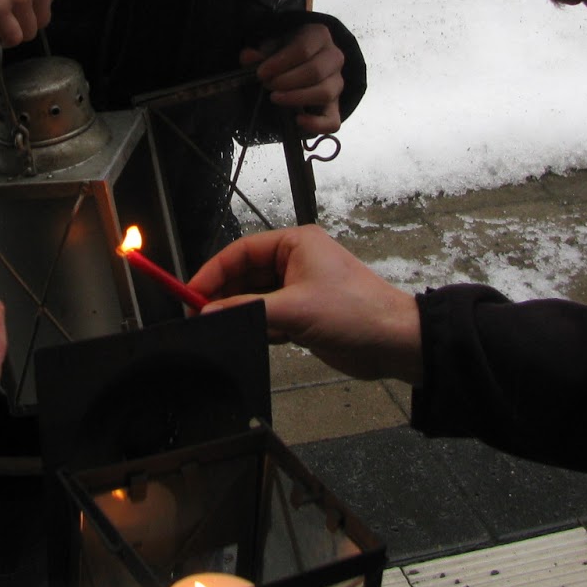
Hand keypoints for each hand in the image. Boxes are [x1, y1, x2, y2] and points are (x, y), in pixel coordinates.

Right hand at [190, 226, 422, 383]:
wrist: (395, 343)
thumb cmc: (359, 312)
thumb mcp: (295, 309)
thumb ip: (248, 309)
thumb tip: (210, 310)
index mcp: (296, 244)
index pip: (241, 251)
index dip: (213, 270)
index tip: (191, 291)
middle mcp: (297, 261)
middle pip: (245, 275)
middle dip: (225, 294)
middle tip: (201, 314)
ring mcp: (301, 288)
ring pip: (255, 298)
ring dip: (243, 312)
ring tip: (227, 326)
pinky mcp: (305, 314)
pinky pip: (269, 316)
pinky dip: (260, 327)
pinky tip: (260, 336)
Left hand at [241, 23, 343, 134]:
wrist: (303, 64)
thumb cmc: (287, 53)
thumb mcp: (273, 47)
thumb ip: (260, 53)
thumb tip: (247, 57)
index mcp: (319, 36)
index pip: (303, 49)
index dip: (280, 63)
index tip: (261, 73)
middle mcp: (334, 57)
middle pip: (315, 71)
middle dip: (287, 81)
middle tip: (267, 85)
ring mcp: (338, 83)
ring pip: (325, 93)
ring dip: (297, 98)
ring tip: (276, 98)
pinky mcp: (336, 106)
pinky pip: (333, 120)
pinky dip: (317, 124)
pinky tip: (298, 121)